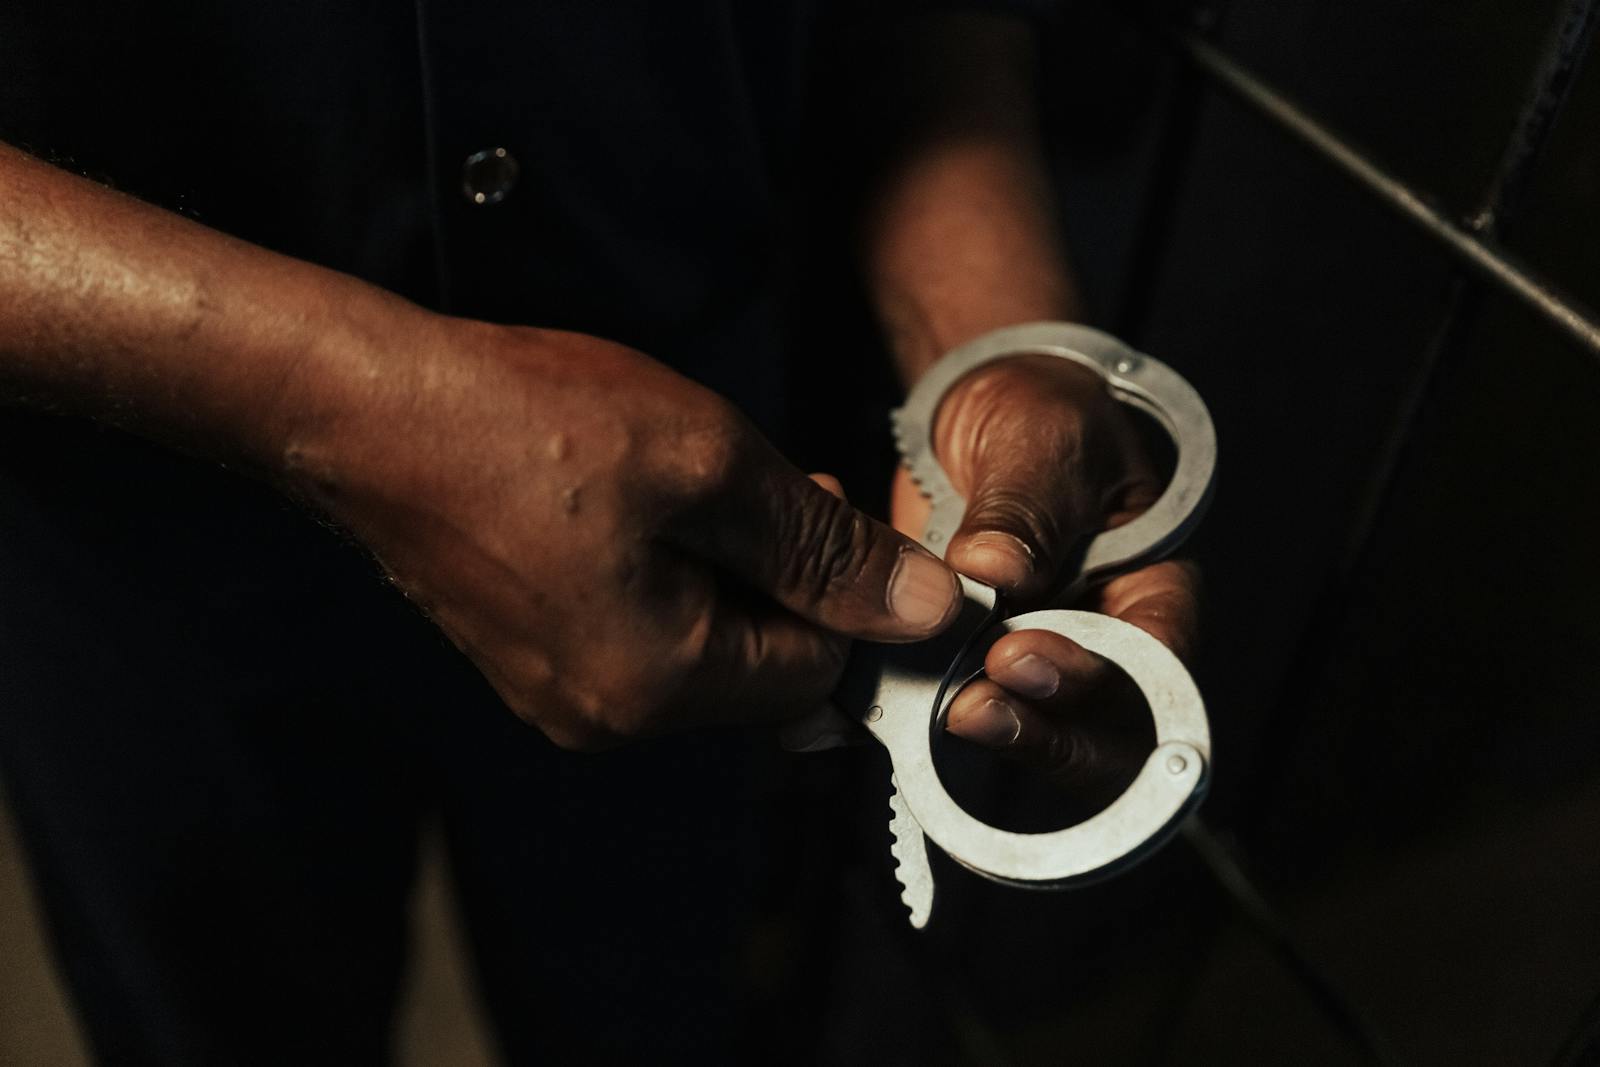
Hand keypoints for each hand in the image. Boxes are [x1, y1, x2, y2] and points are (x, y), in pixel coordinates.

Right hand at [283, 318, 962, 748]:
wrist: (368, 411)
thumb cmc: (527, 423)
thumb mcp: (711, 466)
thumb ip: (827, 549)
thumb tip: (933, 611)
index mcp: (659, 686)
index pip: (820, 672)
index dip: (845, 587)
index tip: (818, 497)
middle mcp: (608, 717)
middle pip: (761, 667)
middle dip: (782, 574)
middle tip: (752, 476)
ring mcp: (561, 693)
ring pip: (704, 647)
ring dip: (725, 568)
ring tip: (678, 478)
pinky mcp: (533, 659)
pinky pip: (643, 635)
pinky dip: (667, 574)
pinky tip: (632, 503)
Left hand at [890, 353, 1200, 788]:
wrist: (978, 412)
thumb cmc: (1041, 418)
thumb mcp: (1045, 440)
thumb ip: (1027, 506)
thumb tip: (996, 569)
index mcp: (1148, 592)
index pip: (1152, 668)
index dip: (1094, 683)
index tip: (1018, 657)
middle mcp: (1097, 646)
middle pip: (1096, 735)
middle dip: (1037, 733)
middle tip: (970, 705)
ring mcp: (1027, 665)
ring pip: (1020, 736)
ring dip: (968, 735)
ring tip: (918, 711)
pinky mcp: (956, 666)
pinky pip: (937, 713)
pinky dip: (896, 718)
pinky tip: (853, 710)